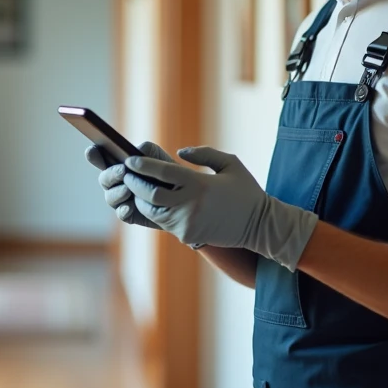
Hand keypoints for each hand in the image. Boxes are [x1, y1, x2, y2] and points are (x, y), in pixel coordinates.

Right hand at [85, 141, 174, 229]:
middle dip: (111, 174)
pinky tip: (129, 206)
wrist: (182, 197)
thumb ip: (146, 152)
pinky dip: (124, 210)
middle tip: (123, 171)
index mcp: (120, 164)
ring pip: (110, 196)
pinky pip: (121, 213)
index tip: (92, 150)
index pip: (101, 158)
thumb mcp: (159, 158)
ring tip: (128, 189)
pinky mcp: (130, 213)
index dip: (94, 154)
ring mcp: (121, 199)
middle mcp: (116, 182)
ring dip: (117, 192)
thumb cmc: (168, 173)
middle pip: (103, 178)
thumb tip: (131, 155)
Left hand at [123, 146, 318, 270]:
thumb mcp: (230, 163)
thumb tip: (178, 151)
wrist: (261, 226)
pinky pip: (163, 223)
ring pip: (152, 212)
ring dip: (141, 200)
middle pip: (151, 194)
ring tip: (136, 188)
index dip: (143, 165)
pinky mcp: (187, 235)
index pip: (163, 173)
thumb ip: (204, 154)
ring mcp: (188, 223)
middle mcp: (190, 204)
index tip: (130, 159)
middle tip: (126, 174)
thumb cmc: (245, 191)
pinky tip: (151, 201)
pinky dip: (155, 212)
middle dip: (135, 183)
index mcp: (199, 184)